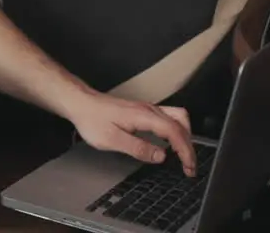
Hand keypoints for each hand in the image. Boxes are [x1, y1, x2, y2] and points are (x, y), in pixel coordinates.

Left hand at [67, 91, 197, 176]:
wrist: (80, 103)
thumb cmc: (92, 120)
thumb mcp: (112, 140)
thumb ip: (138, 148)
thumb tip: (161, 156)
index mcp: (144, 116)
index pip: (174, 132)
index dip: (185, 150)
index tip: (189, 167)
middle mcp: (149, 110)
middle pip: (181, 124)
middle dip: (189, 146)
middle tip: (189, 166)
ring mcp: (147, 109)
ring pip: (177, 118)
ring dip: (185, 136)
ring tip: (184, 156)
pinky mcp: (142, 111)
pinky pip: (168, 118)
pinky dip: (176, 131)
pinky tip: (171, 143)